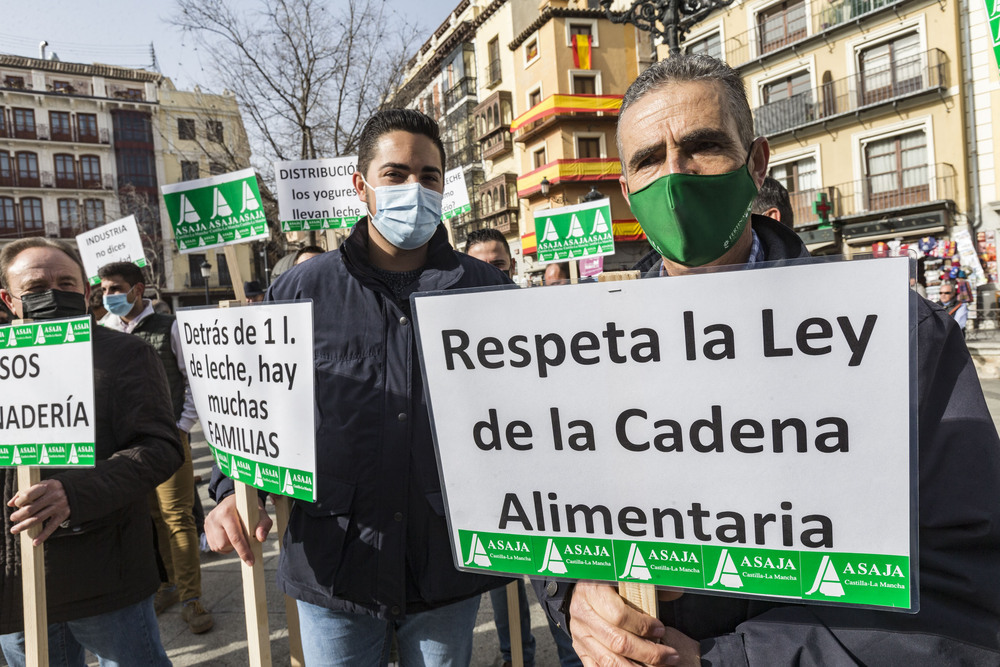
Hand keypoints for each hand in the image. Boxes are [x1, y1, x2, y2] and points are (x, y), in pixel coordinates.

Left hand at [7, 479, 69, 545]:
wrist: (74, 490)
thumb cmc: (51, 489)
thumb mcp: (41, 486)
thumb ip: (25, 492)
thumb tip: (10, 503)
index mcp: (46, 486)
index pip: (28, 495)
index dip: (19, 501)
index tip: (16, 505)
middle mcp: (53, 496)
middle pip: (32, 508)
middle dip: (19, 515)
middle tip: (12, 518)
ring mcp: (59, 506)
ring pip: (38, 519)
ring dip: (24, 525)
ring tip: (14, 530)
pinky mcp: (63, 515)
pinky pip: (51, 527)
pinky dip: (43, 535)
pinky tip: (35, 542)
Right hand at [204, 494, 271, 564]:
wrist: (236, 500)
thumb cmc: (250, 508)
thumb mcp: (261, 514)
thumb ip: (264, 525)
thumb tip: (261, 538)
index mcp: (227, 512)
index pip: (235, 537)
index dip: (244, 551)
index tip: (251, 562)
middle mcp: (214, 517)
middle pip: (224, 544)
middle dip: (236, 547)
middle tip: (245, 539)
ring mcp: (208, 523)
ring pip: (218, 547)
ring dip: (230, 547)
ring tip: (236, 535)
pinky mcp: (205, 528)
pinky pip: (214, 546)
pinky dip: (223, 546)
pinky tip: (229, 536)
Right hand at [568, 581, 698, 666]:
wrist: (582, 591)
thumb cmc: (608, 583)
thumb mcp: (624, 576)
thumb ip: (648, 583)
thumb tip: (675, 592)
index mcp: (592, 591)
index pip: (619, 615)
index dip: (643, 626)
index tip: (661, 630)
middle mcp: (583, 615)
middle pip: (618, 642)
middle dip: (649, 653)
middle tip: (670, 656)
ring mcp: (580, 636)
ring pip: (610, 661)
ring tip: (659, 666)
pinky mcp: (581, 650)